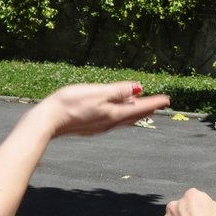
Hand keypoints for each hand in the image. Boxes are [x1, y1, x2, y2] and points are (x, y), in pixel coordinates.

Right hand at [36, 82, 169, 139]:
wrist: (48, 121)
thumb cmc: (71, 103)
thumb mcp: (98, 92)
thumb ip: (119, 90)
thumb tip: (139, 88)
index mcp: (114, 114)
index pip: (140, 107)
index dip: (154, 102)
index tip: (167, 100)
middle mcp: (109, 123)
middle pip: (133, 115)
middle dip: (147, 108)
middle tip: (159, 104)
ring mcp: (99, 126)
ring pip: (123, 119)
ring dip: (135, 112)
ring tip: (143, 107)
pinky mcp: (90, 127)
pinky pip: (112, 120)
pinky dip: (121, 114)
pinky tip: (117, 112)